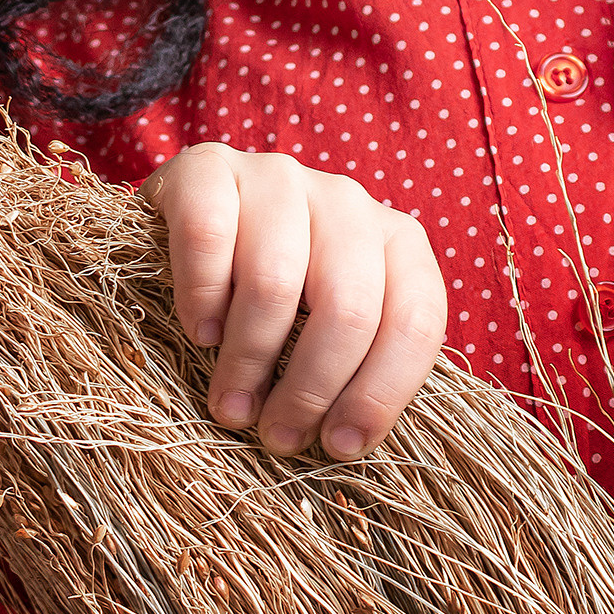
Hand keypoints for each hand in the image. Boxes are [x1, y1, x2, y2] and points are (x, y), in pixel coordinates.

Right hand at [140, 144, 447, 459]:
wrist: (198, 218)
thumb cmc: (279, 296)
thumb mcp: (331, 326)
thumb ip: (355, 367)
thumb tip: (345, 445)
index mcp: (396, 241)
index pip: (415, 319)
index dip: (381, 392)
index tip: (338, 446)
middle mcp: (347, 200)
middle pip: (349, 307)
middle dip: (312, 388)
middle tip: (277, 436)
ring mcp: (279, 177)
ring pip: (276, 281)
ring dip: (250, 359)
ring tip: (231, 403)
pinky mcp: (210, 167)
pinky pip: (209, 238)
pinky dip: (202, 298)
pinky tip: (201, 332)